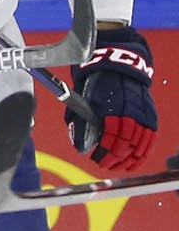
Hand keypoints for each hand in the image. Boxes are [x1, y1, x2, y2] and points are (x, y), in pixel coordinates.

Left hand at [68, 25, 155, 171]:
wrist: (118, 63)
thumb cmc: (96, 82)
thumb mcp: (83, 97)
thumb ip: (80, 120)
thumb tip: (80, 146)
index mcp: (111, 104)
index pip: (111, 134)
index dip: (105, 150)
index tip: (96, 158)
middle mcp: (130, 109)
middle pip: (126, 141)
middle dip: (115, 156)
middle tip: (105, 164)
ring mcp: (143, 111)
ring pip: (140, 141)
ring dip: (129, 157)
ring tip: (119, 166)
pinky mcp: (151, 113)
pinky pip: (150, 136)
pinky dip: (144, 150)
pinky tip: (136, 160)